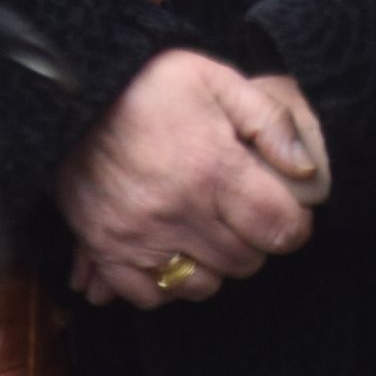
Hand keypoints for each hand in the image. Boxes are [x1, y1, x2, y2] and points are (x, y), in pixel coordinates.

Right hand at [56, 54, 326, 309]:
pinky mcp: (105, 249)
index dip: (295, 225)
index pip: (278, 229)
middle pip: (244, 260)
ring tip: (212, 233)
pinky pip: (148, 295)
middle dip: (257, 242)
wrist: (70, 98)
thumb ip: (270, 122)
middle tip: (247, 215)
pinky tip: (175, 254)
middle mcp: (178, 213)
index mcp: (213, 170)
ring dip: (215, 265)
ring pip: (201, 284)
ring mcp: (138, 237)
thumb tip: (305, 170)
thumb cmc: (150, 86)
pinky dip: (167, 284)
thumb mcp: (218, 80)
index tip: (289, 212)